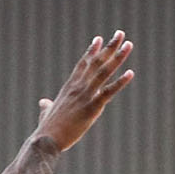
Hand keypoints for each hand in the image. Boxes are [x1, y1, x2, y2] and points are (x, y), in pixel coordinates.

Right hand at [35, 31, 135, 150]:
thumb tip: (44, 102)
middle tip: (120, 34)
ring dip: (117, 57)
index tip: (100, 39)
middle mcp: (78, 87)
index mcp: (69, 87)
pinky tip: (130, 73)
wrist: (46, 139)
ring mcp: (85, 96)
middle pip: (96, 62)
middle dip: (110, 47)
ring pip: (104, 72)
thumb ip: (47, 105)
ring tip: (128, 45)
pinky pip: (109, 92)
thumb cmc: (47, 129)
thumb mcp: (47, 112)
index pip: (83, 64)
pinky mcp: (91, 107)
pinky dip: (120, 82)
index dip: (92, 51)